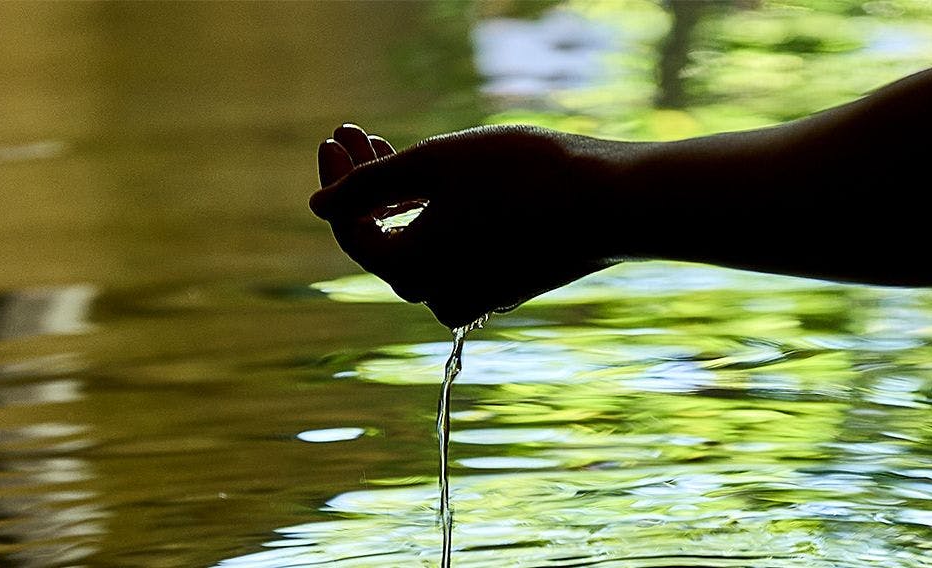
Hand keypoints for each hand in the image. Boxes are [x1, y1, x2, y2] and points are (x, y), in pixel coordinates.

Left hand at [311, 123, 618, 326]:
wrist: (614, 202)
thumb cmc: (521, 176)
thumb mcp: (432, 165)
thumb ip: (366, 185)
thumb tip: (317, 207)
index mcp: (409, 273)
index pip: (350, 230)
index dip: (336, 181)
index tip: (336, 136)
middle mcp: (435, 297)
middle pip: (380, 238)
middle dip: (364, 183)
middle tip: (358, 132)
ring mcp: (471, 296)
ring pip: (416, 243)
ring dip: (397, 196)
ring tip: (392, 145)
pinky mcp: (501, 287)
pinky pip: (451, 252)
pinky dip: (436, 216)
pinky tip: (439, 179)